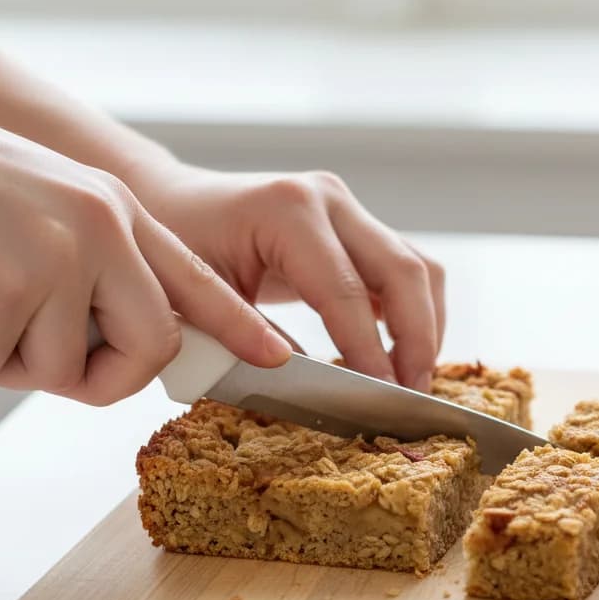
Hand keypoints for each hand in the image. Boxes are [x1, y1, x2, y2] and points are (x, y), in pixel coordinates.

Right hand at [0, 101, 290, 403]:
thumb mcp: (42, 215)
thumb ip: (93, 272)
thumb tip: (118, 349)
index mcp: (111, 211)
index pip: (193, 279)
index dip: (238, 325)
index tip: (276, 355)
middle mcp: (102, 226)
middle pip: (152, 346)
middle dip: (102, 375)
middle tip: (35, 352)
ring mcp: (62, 253)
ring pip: (62, 368)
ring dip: (1, 355)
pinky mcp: (10, 283)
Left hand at [124, 162, 444, 390]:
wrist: (173, 202)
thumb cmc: (175, 247)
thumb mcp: (198, 296)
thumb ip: (250, 337)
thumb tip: (307, 387)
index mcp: (286, 211)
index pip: (346, 291)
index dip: (370, 352)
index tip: (382, 400)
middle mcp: (327, 199)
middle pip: (404, 271)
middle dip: (416, 340)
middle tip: (412, 397)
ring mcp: (348, 209)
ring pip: (419, 268)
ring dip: (426, 327)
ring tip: (413, 381)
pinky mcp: (358, 226)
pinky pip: (407, 269)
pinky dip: (415, 313)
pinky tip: (403, 354)